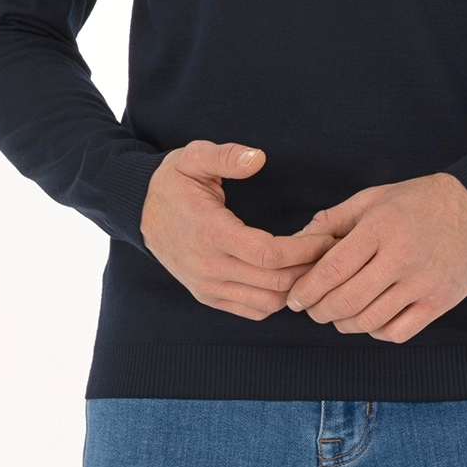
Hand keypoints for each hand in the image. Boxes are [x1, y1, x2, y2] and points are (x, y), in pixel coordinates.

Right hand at [140, 142, 340, 321]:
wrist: (138, 211)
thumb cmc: (171, 182)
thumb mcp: (193, 157)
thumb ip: (226, 156)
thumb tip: (258, 158)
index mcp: (210, 233)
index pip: (269, 255)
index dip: (305, 250)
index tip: (326, 237)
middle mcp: (209, 267)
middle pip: (275, 283)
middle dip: (310, 269)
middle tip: (329, 250)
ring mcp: (208, 286)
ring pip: (268, 303)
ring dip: (295, 287)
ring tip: (310, 263)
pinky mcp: (208, 296)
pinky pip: (253, 311)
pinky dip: (276, 299)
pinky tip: (286, 276)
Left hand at [285, 173, 466, 342]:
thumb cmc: (419, 202)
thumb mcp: (374, 198)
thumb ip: (333, 220)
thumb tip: (297, 242)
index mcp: (380, 228)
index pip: (331, 270)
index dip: (305, 291)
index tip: (295, 299)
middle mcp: (402, 257)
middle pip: (345, 302)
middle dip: (319, 312)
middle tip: (312, 310)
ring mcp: (423, 283)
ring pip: (368, 322)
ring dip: (344, 324)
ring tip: (338, 316)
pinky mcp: (440, 302)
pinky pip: (397, 333)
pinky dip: (376, 332)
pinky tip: (371, 319)